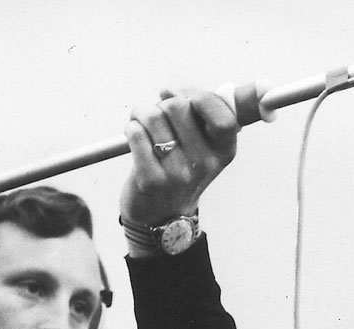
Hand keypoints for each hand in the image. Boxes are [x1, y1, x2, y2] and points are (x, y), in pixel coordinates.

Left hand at [119, 86, 243, 227]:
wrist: (162, 214)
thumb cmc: (179, 167)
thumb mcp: (203, 143)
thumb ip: (198, 111)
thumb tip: (171, 90)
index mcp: (223, 150)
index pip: (223, 114)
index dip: (199, 96)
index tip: (184, 98)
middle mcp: (205, 163)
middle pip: (178, 105)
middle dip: (162, 103)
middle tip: (160, 117)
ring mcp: (179, 173)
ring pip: (152, 115)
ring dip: (142, 114)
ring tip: (144, 126)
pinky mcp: (152, 180)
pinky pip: (135, 133)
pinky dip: (130, 129)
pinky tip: (135, 140)